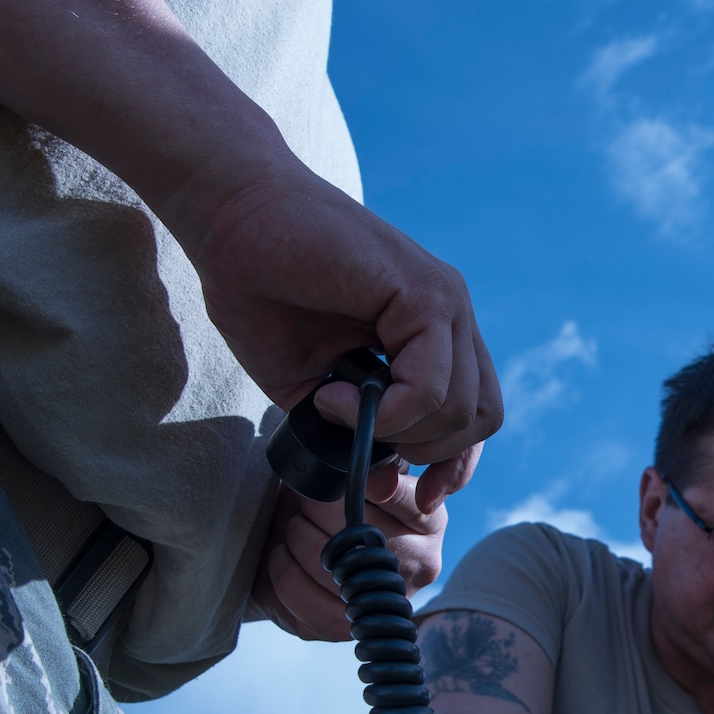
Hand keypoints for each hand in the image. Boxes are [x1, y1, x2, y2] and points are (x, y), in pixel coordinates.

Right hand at [160, 154, 503, 468]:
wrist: (232, 218)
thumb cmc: (264, 291)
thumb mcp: (317, 386)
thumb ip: (356, 429)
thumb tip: (383, 481)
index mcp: (433, 336)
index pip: (476, 414)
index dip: (454, 463)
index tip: (421, 496)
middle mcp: (450, 316)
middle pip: (480, 419)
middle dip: (427, 453)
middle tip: (363, 445)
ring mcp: (444, 301)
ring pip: (461, 409)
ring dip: (396, 431)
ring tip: (331, 408)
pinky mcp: (426, 293)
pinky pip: (431, 386)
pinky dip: (387, 411)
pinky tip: (333, 396)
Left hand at [249, 458, 448, 639]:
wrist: (289, 542)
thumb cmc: (327, 499)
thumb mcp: (355, 470)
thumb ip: (371, 459)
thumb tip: (370, 460)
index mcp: (430, 520)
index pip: (408, 502)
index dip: (367, 487)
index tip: (338, 477)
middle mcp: (421, 563)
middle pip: (369, 535)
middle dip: (321, 510)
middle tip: (303, 502)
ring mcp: (385, 599)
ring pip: (337, 568)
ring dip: (300, 539)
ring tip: (292, 526)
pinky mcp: (347, 628)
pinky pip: (310, 600)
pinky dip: (285, 573)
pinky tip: (282, 556)